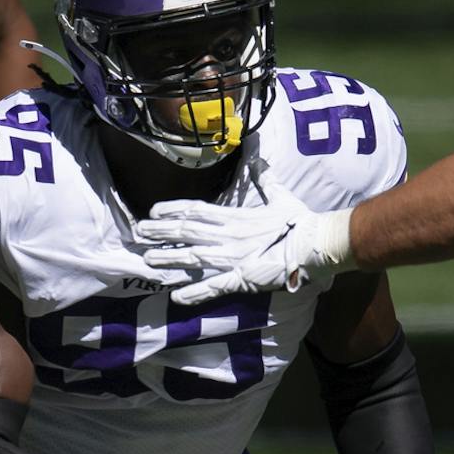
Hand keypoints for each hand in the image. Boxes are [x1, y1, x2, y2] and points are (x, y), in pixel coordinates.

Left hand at [135, 193, 356, 306]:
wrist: (315, 242)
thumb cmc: (299, 220)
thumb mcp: (280, 194)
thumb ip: (264, 178)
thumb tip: (258, 156)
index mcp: (235, 216)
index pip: (196, 210)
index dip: (172, 210)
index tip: (153, 211)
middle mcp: (228, 235)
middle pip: (186, 232)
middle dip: (160, 233)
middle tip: (137, 233)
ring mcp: (233, 257)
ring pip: (192, 257)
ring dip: (168, 259)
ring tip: (146, 259)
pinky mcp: (242, 278)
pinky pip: (213, 286)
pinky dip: (194, 292)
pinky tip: (175, 297)